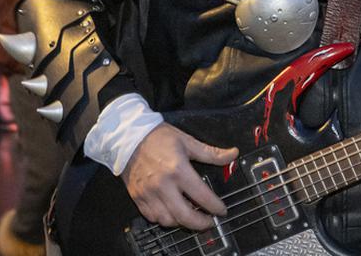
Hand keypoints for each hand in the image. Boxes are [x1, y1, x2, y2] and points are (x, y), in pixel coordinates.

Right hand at [123, 123, 237, 230]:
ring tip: (191, 215)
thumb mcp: (188, 141)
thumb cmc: (158, 137)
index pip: (202, 196)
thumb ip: (211, 152)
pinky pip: (152, 217)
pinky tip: (172, 211)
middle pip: (185, 216)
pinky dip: (164, 218)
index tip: (221, 210)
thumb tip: (232, 154)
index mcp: (178, 170)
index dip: (215, 206)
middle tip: (209, 221)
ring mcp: (148, 193)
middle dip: (201, 223)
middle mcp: (163, 185)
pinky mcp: (138, 197)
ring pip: (168, 220)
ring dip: (182, 222)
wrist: (128, 137)